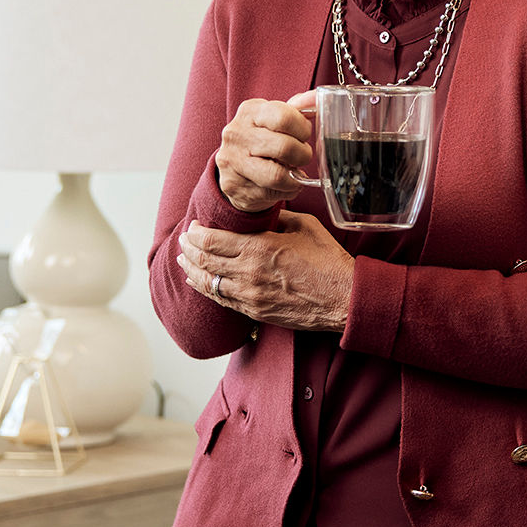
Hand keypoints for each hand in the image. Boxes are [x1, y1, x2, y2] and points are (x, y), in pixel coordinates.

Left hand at [176, 211, 353, 331]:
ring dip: (192, 270)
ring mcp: (250, 296)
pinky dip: (206, 289)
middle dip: (189, 249)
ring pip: (208, 283)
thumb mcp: (305, 227)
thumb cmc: (328, 262)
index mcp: (259, 248)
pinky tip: (200, 283)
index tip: (193, 227)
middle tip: (183, 241)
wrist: (344, 299)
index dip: (197, 233)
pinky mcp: (255, 312)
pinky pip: (222, 300)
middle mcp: (248, 273)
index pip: (213, 241)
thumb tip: (266, 214)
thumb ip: (279, 218)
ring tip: (184, 261)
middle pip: (205, 261)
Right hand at [214, 91, 317, 212]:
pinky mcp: (233, 185)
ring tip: (294, 172)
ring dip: (294, 178)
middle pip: (284, 147)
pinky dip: (286, 191)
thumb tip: (318, 98)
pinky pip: (271, 193)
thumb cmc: (263, 139)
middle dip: (302, 155)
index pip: (285, 117)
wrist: (234, 168)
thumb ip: (301, 108)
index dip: (303, 130)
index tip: (304, 135)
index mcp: (250, 111)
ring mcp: (232, 161)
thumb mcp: (277, 118)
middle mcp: (236, 134)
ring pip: (277, 175)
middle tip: (302, 156)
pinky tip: (283, 184)